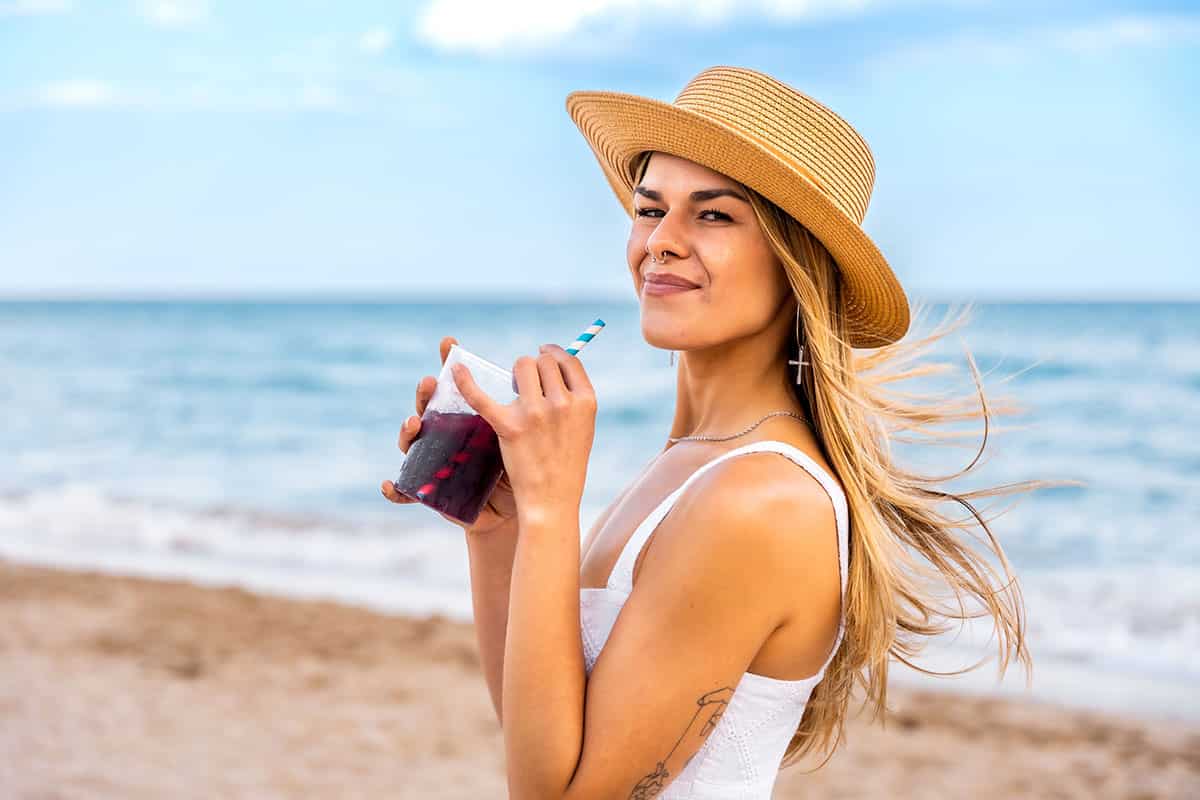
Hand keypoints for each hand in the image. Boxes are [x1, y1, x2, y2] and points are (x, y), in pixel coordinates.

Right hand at [381, 335, 518, 535]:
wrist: (519, 511)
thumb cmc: (523, 467)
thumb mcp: (526, 432)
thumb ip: (525, 405)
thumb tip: (543, 364)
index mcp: (469, 417)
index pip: (453, 384)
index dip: (449, 363)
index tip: (450, 343)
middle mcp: (447, 435)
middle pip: (427, 407)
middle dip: (425, 392)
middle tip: (431, 380)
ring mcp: (435, 461)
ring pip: (411, 441)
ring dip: (407, 430)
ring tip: (414, 421)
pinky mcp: (430, 492)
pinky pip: (404, 491)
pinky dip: (393, 489)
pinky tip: (388, 486)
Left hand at [450, 343, 596, 521]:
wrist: (552, 501)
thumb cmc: (567, 464)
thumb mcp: (584, 428)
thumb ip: (574, 397)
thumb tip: (556, 364)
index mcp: (586, 402)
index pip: (569, 361)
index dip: (554, 354)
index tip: (544, 354)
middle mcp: (563, 404)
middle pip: (543, 361)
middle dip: (534, 367)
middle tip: (527, 383)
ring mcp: (536, 414)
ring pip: (521, 366)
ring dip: (516, 373)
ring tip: (514, 389)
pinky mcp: (509, 427)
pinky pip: (483, 396)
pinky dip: (467, 381)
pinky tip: (455, 369)